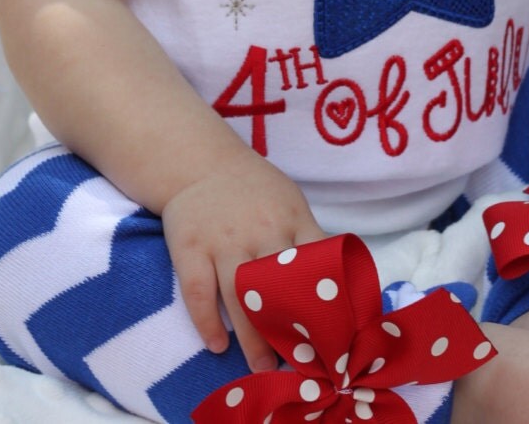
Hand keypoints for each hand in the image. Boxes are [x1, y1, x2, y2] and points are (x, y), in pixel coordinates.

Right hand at [162, 151, 325, 370]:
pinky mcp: (190, 249)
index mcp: (291, 219)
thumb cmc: (253, 188)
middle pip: (278, 289)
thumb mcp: (290, 202)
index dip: (326, 301)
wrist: (200, 161)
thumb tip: (338, 281)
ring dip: (251, 337)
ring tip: (262, 367)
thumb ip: (308, 239)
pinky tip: (217, 344)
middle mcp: (259, 231)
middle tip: (298, 363)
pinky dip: (207, 321)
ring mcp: (223, 242)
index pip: (316, 264)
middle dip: (289, 329)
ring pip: (239, 297)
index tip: (334, 335)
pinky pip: (198, 292)